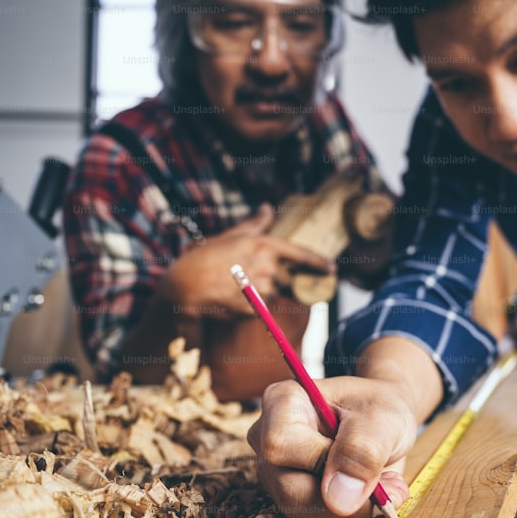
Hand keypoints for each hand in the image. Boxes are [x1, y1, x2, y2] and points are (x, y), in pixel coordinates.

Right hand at [161, 203, 334, 318]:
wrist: (184, 287)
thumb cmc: (204, 258)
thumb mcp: (229, 236)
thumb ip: (254, 225)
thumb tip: (268, 207)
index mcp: (263, 246)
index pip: (300, 254)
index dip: (319, 262)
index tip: (332, 268)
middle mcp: (266, 267)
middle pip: (285, 278)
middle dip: (273, 279)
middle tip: (246, 276)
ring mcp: (261, 290)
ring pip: (273, 294)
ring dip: (262, 293)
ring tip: (236, 287)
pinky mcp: (254, 309)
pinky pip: (261, 308)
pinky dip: (252, 306)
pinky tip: (233, 298)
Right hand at [248, 376, 414, 517]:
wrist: (383, 421)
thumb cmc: (378, 409)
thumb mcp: (381, 419)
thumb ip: (362, 451)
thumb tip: (339, 501)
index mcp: (282, 402)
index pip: (279, 444)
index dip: (321, 463)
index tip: (365, 465)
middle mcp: (267, 438)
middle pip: (289, 488)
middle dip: (346, 497)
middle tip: (389, 484)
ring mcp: (275, 472)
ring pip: (301, 514)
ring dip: (353, 511)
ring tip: (385, 485)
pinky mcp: (289, 499)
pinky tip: (370, 496)